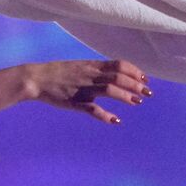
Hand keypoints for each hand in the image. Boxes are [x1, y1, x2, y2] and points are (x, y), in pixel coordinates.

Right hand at [22, 59, 151, 123]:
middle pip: (118, 77)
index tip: (145, 78)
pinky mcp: (75, 102)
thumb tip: (113, 73)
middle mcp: (90, 75)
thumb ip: (95, 70)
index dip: (134, 71)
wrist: (36, 78)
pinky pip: (92, 109)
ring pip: (109, 90)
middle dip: (136, 85)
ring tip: (137, 102)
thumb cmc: (57, 73)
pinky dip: (105, 115)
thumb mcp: (79, 66)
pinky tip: (116, 120)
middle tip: (148, 92)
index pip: (119, 65)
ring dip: (126, 96)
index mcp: (92, 66)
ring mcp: (83, 88)